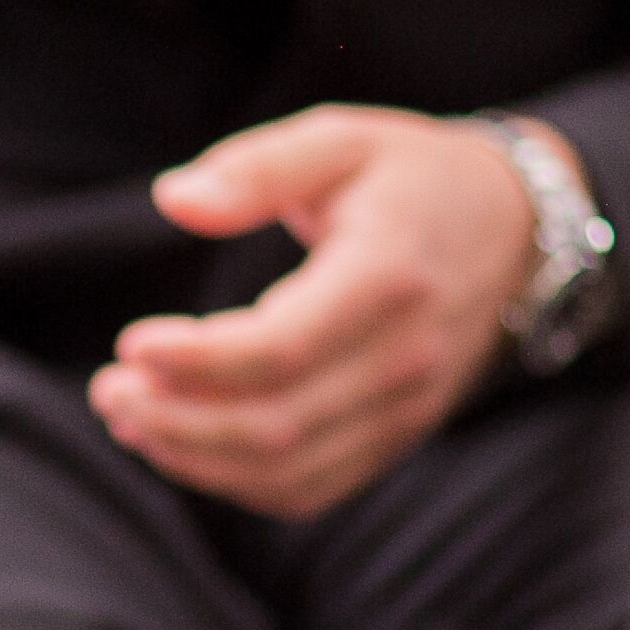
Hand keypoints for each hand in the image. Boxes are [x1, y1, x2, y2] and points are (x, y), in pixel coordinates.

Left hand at [88, 104, 555, 519]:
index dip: (197, 361)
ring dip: (192, 457)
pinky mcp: (396, 437)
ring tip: (127, 415)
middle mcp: (404, 356)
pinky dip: (232, 481)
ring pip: (286, 471)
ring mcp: (405, 408)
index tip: (131, 344)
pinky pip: (307, 489)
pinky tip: (179, 442)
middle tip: (110, 390)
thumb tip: (173, 200)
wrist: (519, 235)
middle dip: (176, 420)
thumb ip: (256, 168)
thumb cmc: (412, 178)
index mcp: (387, 276)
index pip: (282, 349)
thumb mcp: (342, 140)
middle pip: (275, 425)